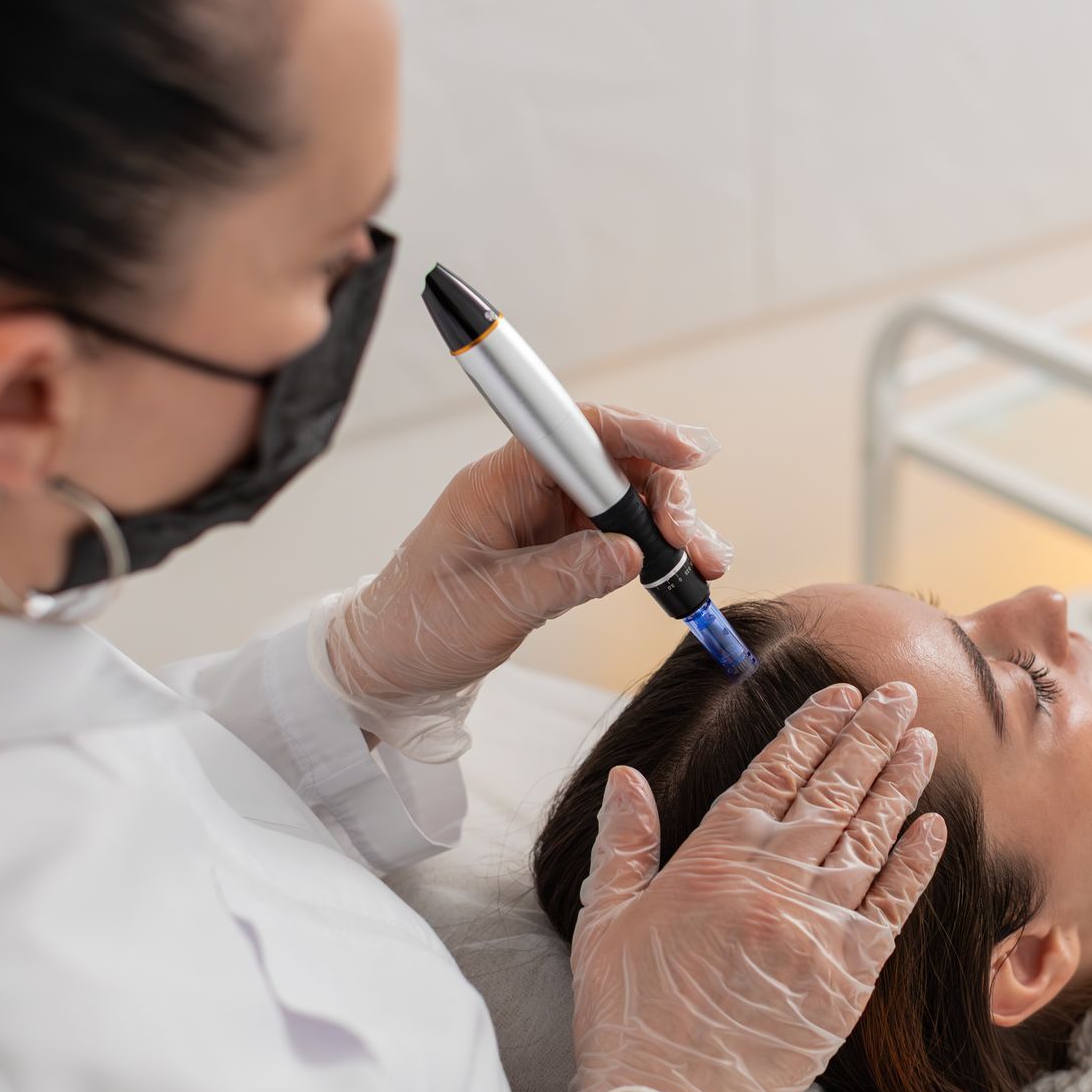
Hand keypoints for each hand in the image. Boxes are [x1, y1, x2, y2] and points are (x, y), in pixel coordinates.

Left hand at [312, 405, 730, 760]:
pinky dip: (654, 550)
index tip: (686, 453)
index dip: (637, 432)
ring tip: (703, 567)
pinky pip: (617, 531)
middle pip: (615, 462)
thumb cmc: (420, 626)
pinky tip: (680, 575)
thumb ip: (564, 577)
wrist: (388, 660)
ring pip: (625, 497)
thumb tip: (631, 555)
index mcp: (499, 481)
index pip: (576, 431)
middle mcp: (526, 486)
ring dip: (670, 525)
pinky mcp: (557, 543)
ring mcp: (545, 514)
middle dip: (666, 495)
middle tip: (695, 547)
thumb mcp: (493, 607)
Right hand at [544, 682, 947, 1091]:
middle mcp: (773, 883)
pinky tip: (934, 826)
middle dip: (869, 736)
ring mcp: (817, 927)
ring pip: (870, 836)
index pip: (773, 775)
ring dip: (900, 783)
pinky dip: (915, 862)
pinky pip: (893, 904)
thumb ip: (624, 844)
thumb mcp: (606, 922)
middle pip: (832, 792)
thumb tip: (628, 778)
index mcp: (713, 863)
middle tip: (900, 694)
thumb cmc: (629, 1017)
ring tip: (923, 740)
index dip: (811, 729)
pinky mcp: (850, 975)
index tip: (840, 692)